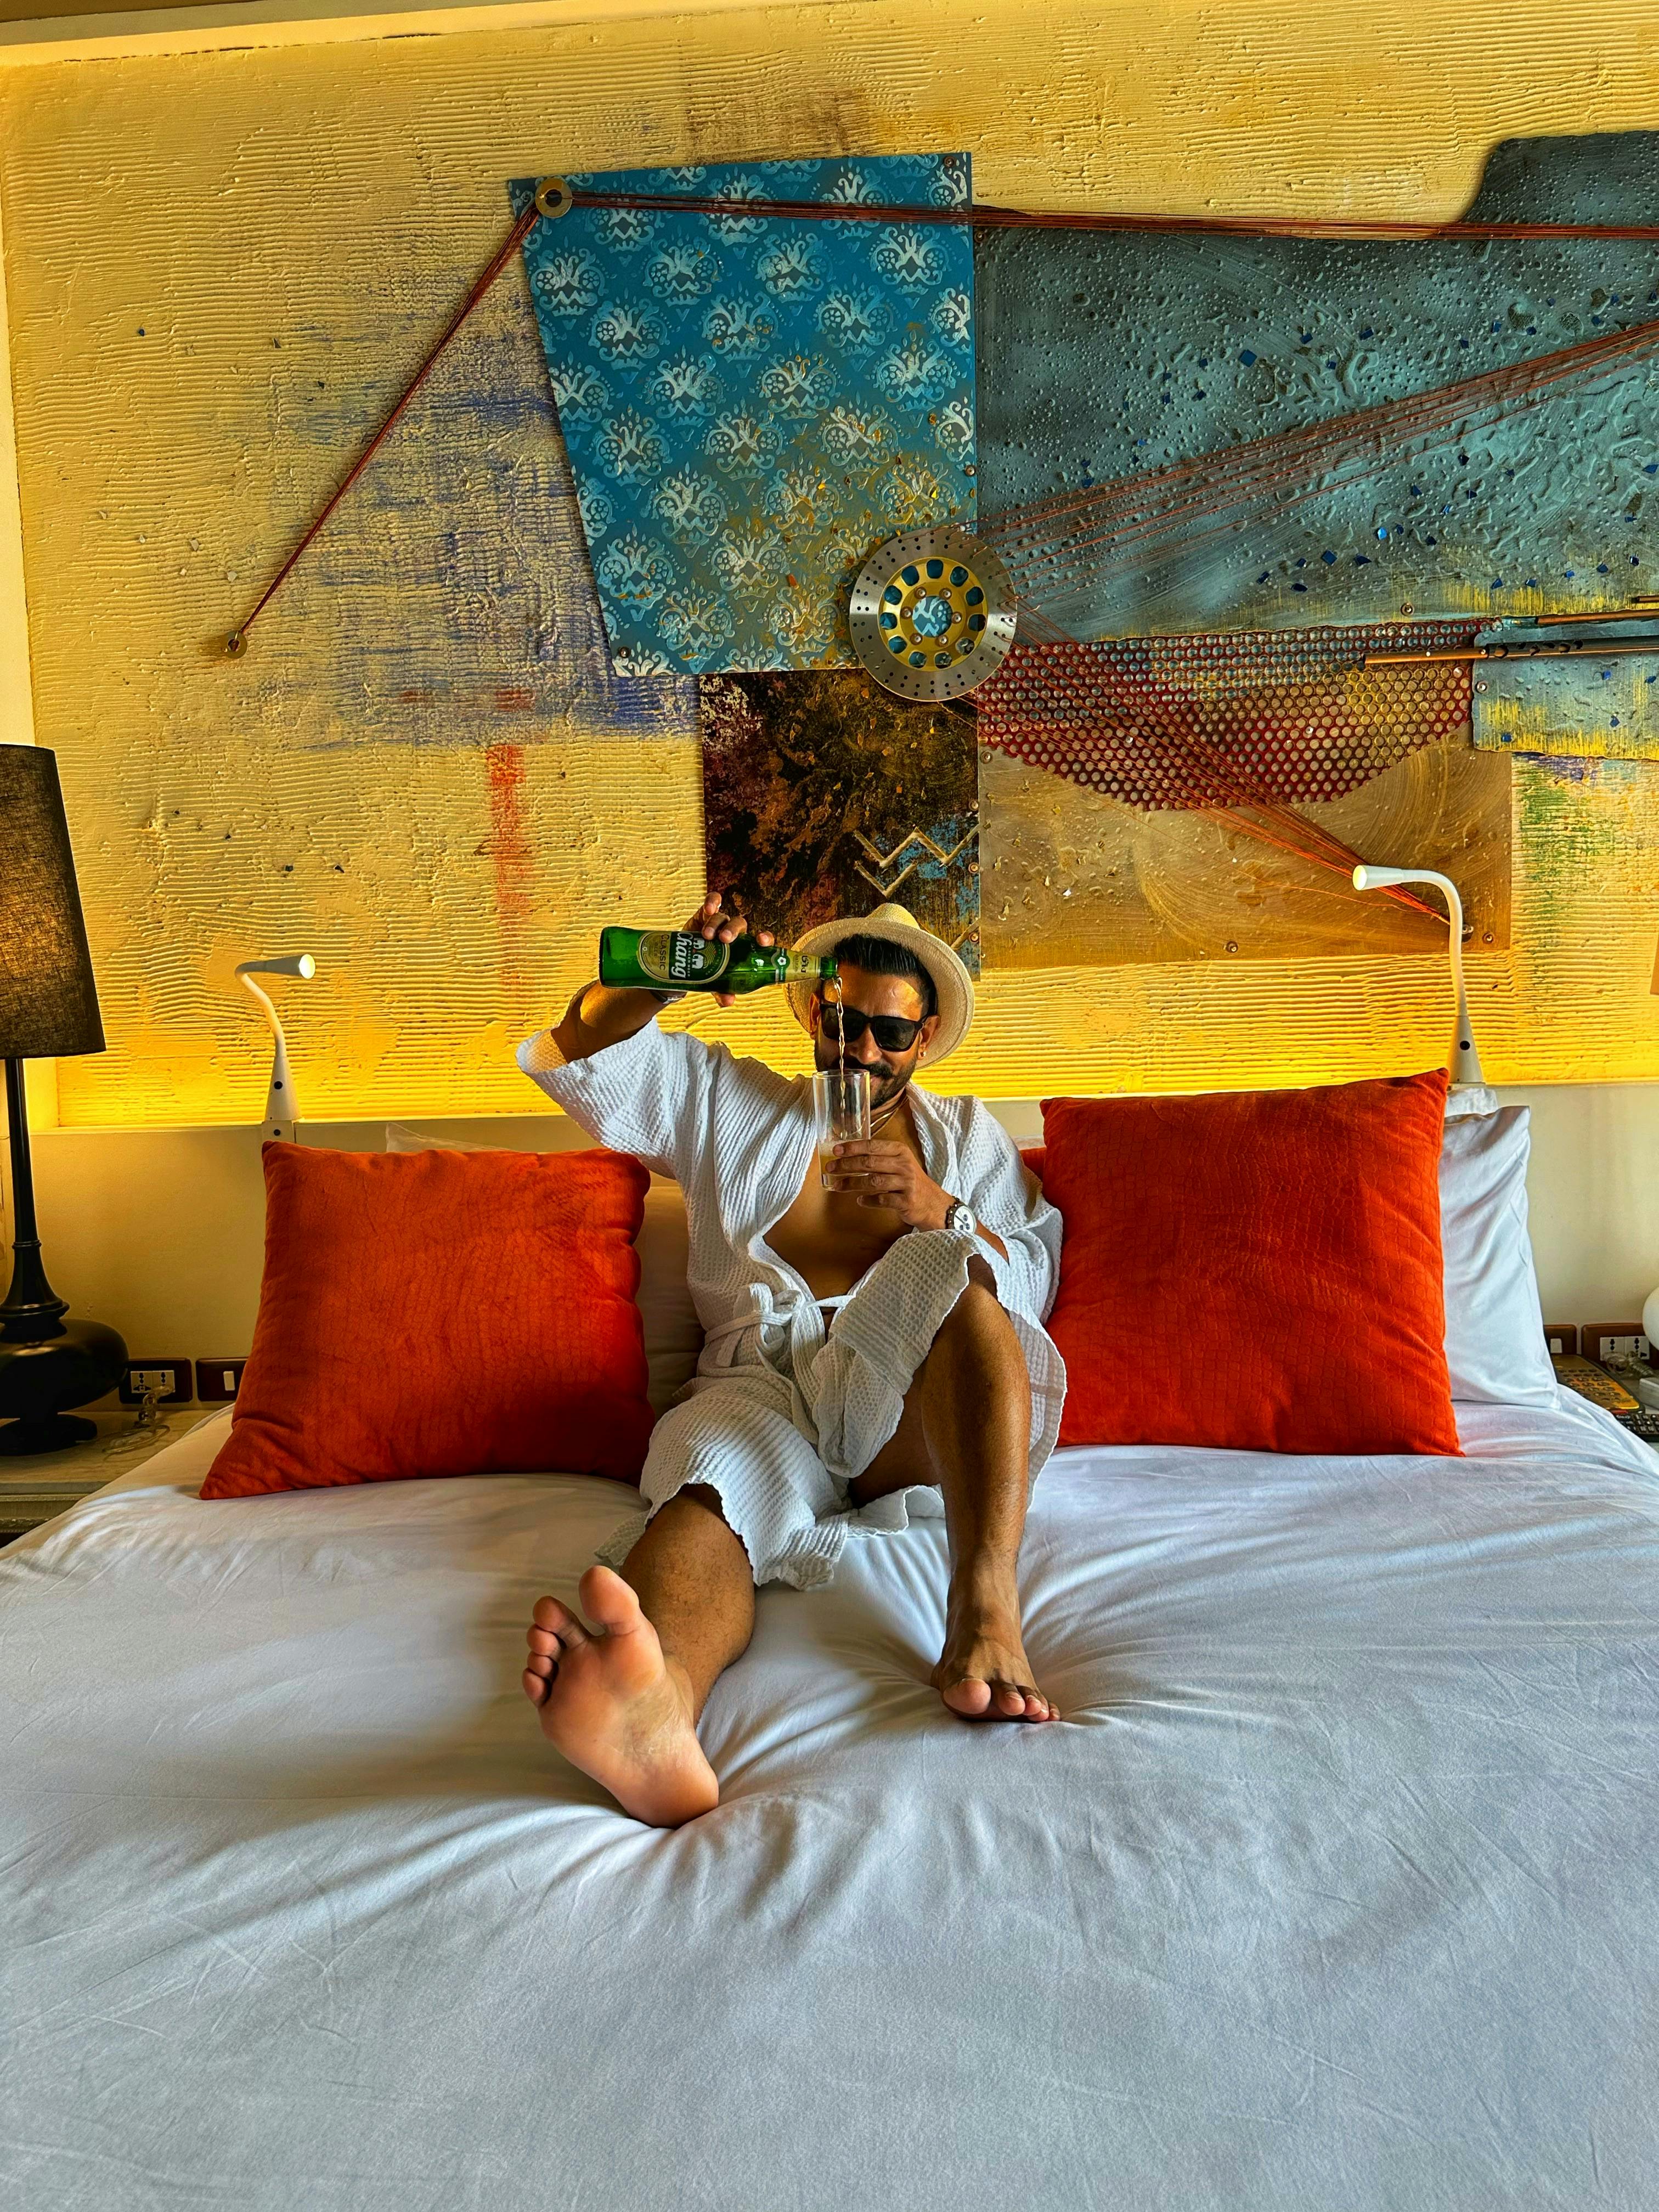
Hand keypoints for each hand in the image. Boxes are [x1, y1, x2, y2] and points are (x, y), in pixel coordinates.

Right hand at [684, 890, 772, 1007]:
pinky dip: (712, 902)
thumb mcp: (716, 985)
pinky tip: (708, 909)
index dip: (765, 938)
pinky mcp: (704, 915)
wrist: (684, 965)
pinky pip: (711, 903)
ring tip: (707, 936)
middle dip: (734, 931)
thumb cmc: (709, 973)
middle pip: (740, 925)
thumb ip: (723, 991)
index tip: (762, 941)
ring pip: (724, 917)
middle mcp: (734, 934)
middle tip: (725, 940)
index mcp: (744, 948)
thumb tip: (728, 1001)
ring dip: (717, 924)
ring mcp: (720, 923)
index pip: (760, 941)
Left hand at [829, 1141, 952, 1229]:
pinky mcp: (906, 1201)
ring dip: (852, 1183)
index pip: (873, 1146)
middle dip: (847, 1165)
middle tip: (831, 1168)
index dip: (853, 1147)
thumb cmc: (911, 1182)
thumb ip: (880, 1158)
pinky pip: (881, 1200)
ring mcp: (906, 1183)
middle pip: (869, 1163)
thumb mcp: (901, 1164)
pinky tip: (860, 1200)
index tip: (836, 1150)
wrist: (934, 1204)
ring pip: (873, 1181)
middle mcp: (904, 1165)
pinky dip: (868, 1201)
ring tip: (838, 1186)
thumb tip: (849, 1156)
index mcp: (900, 1151)